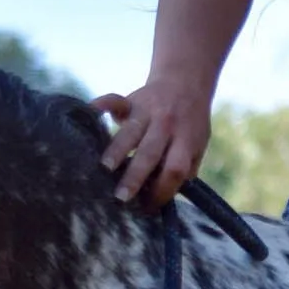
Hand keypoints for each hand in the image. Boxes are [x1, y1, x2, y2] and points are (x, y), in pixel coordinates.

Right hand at [90, 79, 211, 207]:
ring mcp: (149, 111)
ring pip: (131, 132)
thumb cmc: (190, 124)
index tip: (148, 206)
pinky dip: (103, 105)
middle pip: (151, 153)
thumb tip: (164, 197)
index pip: (175, 169)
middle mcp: (168, 125)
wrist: (186, 82)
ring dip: (117, 150)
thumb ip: (186, 169)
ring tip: (104, 168)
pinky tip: (91, 111)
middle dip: (135, 177)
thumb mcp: (198, 146)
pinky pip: (115, 101)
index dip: (162, 190)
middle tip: (121, 197)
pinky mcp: (132, 100)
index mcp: (186, 139)